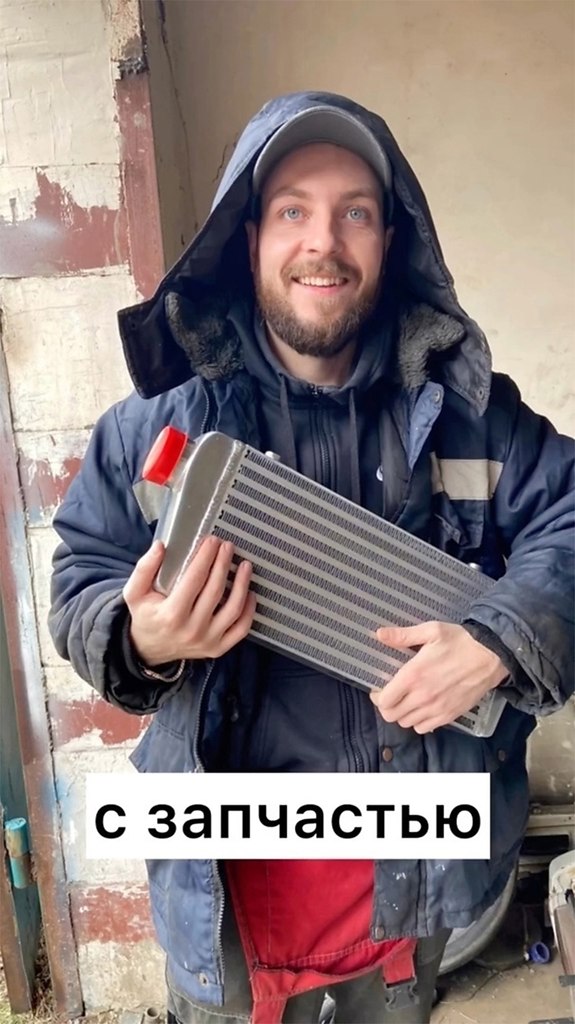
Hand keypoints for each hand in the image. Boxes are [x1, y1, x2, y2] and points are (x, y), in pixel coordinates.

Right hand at [123, 537, 255, 666]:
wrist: (149, 649)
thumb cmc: (145, 616)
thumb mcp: (135, 592)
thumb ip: (144, 568)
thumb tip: (161, 546)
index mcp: (171, 615)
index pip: (194, 579)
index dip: (205, 557)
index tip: (212, 541)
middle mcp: (191, 630)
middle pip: (215, 591)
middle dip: (223, 564)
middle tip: (227, 547)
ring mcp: (206, 641)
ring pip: (233, 610)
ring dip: (242, 585)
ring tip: (245, 565)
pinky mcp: (217, 648)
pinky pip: (240, 629)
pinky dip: (249, 611)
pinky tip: (250, 593)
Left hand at [371, 621, 507, 732]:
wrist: (491, 655)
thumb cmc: (460, 641)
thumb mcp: (430, 631)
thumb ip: (403, 635)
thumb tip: (380, 634)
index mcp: (413, 675)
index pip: (383, 700)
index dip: (378, 696)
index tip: (380, 689)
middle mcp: (422, 696)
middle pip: (392, 715)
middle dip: (388, 707)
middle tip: (393, 696)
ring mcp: (436, 709)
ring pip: (407, 724)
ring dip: (403, 714)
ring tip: (408, 701)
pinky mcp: (449, 715)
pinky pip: (425, 728)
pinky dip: (420, 721)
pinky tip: (423, 709)